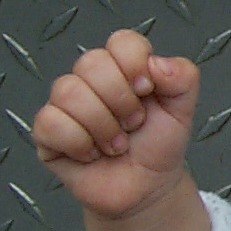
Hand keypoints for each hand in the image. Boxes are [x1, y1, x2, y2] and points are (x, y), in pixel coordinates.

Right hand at [32, 30, 199, 219]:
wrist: (146, 189)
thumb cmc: (158, 146)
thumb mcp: (183, 109)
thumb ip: (184, 77)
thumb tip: (156, 63)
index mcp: (123, 67)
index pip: (121, 41)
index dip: (135, 65)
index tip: (147, 91)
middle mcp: (90, 80)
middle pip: (91, 62)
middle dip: (121, 101)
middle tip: (133, 124)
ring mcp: (65, 104)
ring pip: (68, 91)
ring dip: (103, 126)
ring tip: (116, 144)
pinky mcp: (47, 132)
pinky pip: (50, 122)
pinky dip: (79, 144)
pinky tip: (92, 154)